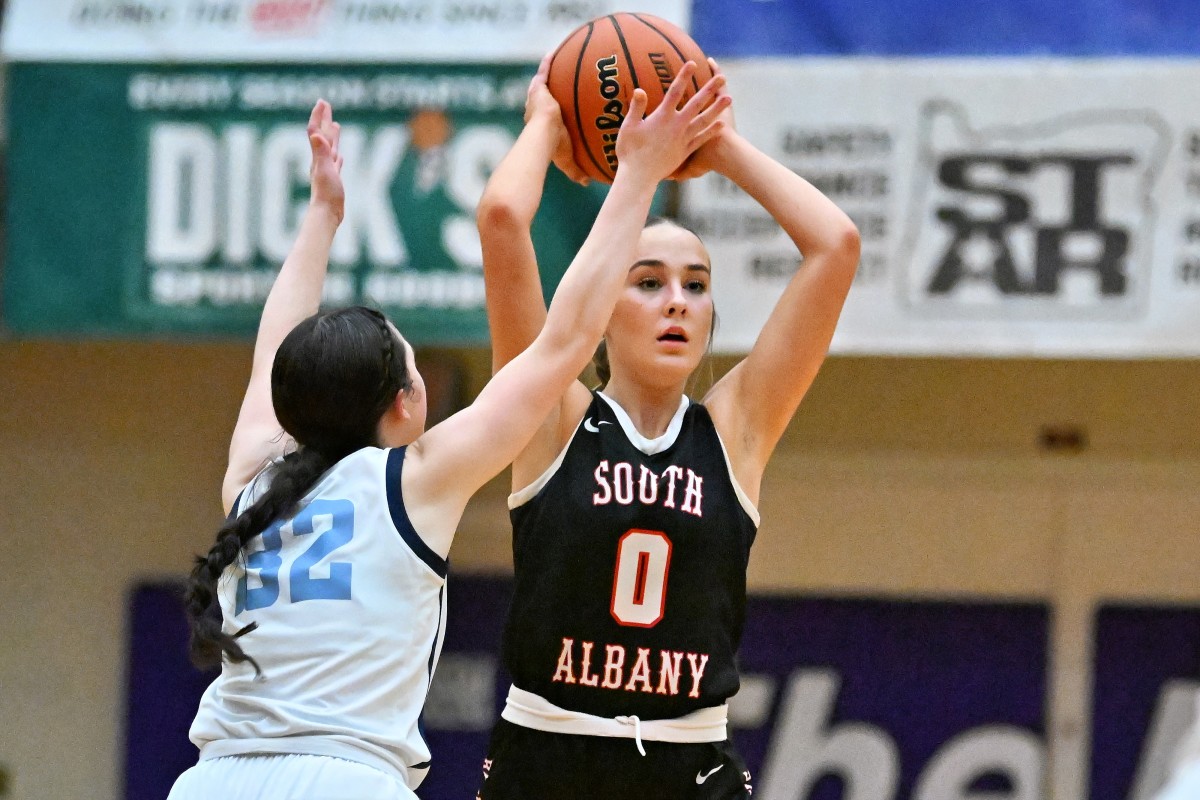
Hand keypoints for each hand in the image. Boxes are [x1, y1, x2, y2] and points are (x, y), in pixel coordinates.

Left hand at [306, 99, 344, 222]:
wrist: (327, 214)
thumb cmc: (326, 194)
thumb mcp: (324, 170)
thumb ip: (321, 152)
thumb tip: (316, 134)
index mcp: (319, 157)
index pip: (316, 131)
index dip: (319, 116)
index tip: (322, 102)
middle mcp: (321, 161)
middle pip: (322, 136)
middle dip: (324, 120)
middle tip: (326, 105)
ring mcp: (327, 171)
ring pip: (330, 149)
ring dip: (332, 136)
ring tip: (335, 125)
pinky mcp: (334, 181)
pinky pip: (336, 164)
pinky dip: (337, 156)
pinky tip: (340, 156)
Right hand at [525, 53, 589, 184]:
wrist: (542, 137)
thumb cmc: (552, 150)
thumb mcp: (567, 160)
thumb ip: (576, 170)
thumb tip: (587, 182)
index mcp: (541, 125)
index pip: (547, 115)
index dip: (552, 111)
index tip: (560, 108)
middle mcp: (536, 109)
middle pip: (544, 96)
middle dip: (551, 90)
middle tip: (560, 84)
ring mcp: (536, 98)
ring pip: (543, 82)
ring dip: (550, 72)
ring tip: (558, 60)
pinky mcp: (537, 89)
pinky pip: (544, 71)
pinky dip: (549, 61)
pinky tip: (555, 51)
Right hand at [614, 62, 730, 184]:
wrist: (639, 176)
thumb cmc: (630, 151)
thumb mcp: (629, 127)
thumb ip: (636, 107)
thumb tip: (640, 89)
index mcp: (662, 117)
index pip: (675, 91)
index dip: (684, 76)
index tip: (693, 63)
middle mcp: (676, 126)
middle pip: (696, 104)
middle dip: (709, 89)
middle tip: (722, 78)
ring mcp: (683, 139)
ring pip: (704, 120)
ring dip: (717, 109)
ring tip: (730, 98)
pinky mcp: (684, 151)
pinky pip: (701, 139)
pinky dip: (711, 131)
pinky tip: (721, 124)